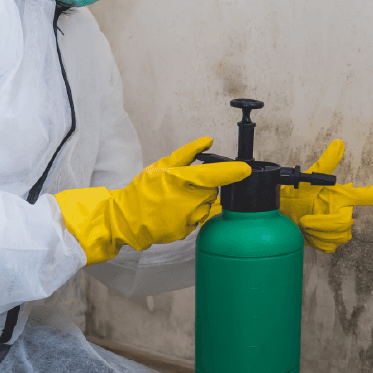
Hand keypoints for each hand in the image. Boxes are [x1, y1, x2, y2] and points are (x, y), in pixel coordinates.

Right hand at [56, 137, 250, 264]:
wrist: (126, 218)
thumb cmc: (143, 190)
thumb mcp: (162, 166)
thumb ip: (188, 153)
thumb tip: (208, 140)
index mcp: (183, 180)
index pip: (215, 175)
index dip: (233, 172)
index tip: (246, 170)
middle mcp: (189, 200)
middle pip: (213, 191)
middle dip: (205, 187)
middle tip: (185, 186)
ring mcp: (189, 218)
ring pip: (206, 206)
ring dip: (198, 202)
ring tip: (177, 200)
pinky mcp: (187, 231)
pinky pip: (197, 220)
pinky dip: (191, 215)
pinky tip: (175, 212)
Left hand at [279, 140, 372, 252]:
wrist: (284, 214)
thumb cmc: (297, 194)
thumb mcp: (309, 179)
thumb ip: (326, 163)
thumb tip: (339, 143)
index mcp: (343, 197)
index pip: (368, 196)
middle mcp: (344, 212)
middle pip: (344, 223)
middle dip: (322, 223)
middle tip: (306, 219)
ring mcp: (338, 229)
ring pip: (338, 236)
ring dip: (317, 232)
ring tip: (306, 225)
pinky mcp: (329, 243)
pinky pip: (330, 246)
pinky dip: (317, 242)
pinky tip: (309, 235)